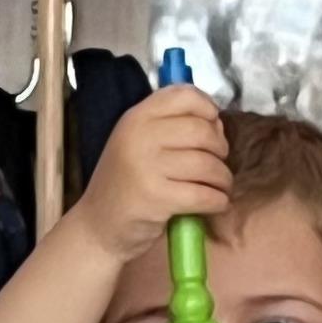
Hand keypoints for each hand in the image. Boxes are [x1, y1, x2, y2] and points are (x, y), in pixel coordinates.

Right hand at [70, 83, 230, 265]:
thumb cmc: (125, 185)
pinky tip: (215, 204)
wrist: (98, 227)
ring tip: (219, 188)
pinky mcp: (156, 198)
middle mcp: (139, 136)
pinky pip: (204, 195)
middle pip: (202, 130)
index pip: (183, 95)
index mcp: (136, 118)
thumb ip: (171, 126)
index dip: (207, 108)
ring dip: (223, 179)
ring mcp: (146, 167)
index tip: (212, 127)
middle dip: (220, 150)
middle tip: (216, 165)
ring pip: (207, 164)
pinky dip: (218, 201)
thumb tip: (217, 123)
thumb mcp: (137, 143)